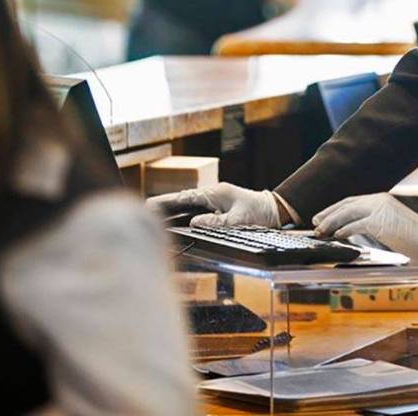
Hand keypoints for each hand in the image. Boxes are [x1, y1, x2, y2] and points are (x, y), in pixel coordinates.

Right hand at [146, 183, 282, 227]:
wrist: (274, 210)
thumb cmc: (259, 213)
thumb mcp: (238, 220)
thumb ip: (216, 222)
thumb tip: (193, 223)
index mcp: (214, 193)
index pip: (185, 197)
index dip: (166, 202)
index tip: (149, 205)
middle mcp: (212, 194)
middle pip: (182, 200)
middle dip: (164, 205)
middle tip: (144, 210)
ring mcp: (214, 200)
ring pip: (188, 205)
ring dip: (173, 210)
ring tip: (153, 216)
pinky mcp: (218, 207)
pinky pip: (196, 209)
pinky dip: (184, 214)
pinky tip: (175, 220)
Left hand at [312, 193, 417, 264]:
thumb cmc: (413, 236)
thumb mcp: (390, 224)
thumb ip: (373, 222)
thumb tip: (352, 229)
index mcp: (380, 199)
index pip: (351, 201)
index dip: (335, 209)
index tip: (322, 216)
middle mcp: (378, 200)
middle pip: (346, 204)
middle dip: (328, 213)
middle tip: (315, 222)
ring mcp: (379, 209)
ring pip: (347, 213)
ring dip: (331, 222)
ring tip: (320, 231)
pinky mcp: (380, 222)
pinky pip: (355, 225)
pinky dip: (343, 230)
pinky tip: (336, 236)